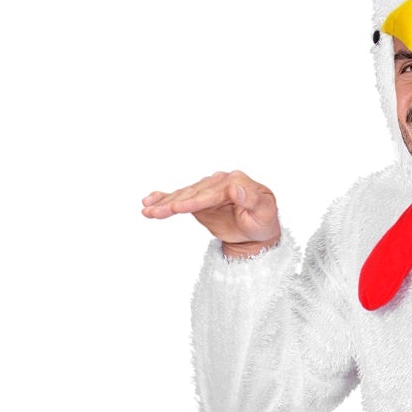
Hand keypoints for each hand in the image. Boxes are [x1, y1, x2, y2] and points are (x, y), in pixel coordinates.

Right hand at [141, 169, 279, 254]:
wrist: (258, 230)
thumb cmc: (264, 221)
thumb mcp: (265, 213)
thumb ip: (253, 200)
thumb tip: (237, 187)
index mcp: (235, 182)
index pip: (210, 193)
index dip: (193, 201)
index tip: (177, 207)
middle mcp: (218, 182)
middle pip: (192, 194)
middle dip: (171, 203)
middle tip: (154, 212)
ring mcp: (206, 190)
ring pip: (182, 196)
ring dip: (163, 203)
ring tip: (147, 210)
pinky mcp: (199, 200)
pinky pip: (179, 198)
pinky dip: (164, 199)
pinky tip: (149, 202)